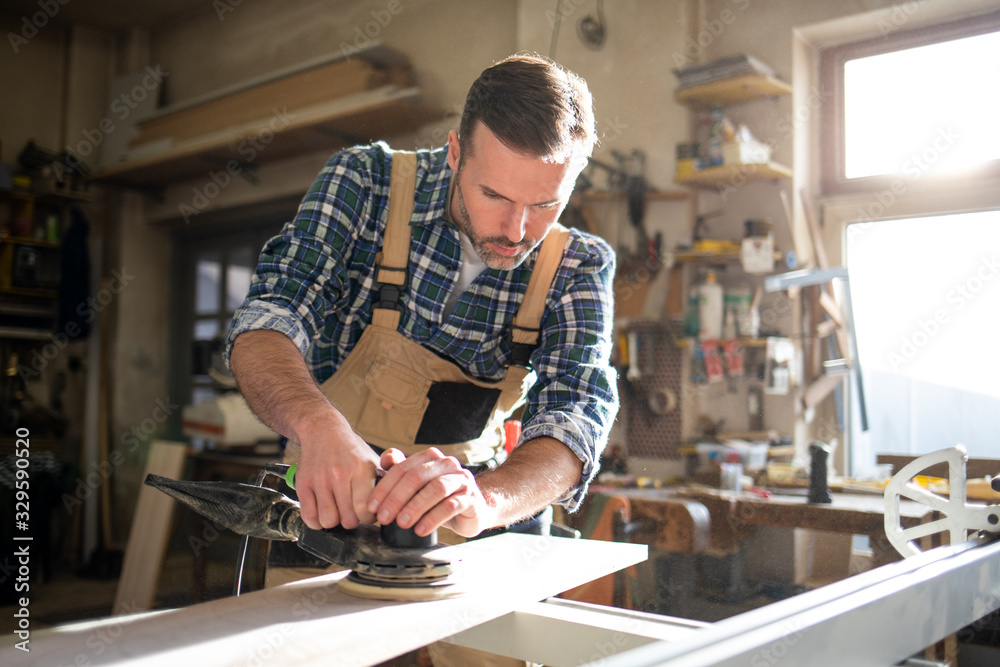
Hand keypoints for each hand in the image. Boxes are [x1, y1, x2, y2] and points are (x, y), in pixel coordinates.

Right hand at [294, 421, 381, 530]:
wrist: (323, 432)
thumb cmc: (352, 452)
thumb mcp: (375, 460)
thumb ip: (391, 478)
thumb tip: (402, 496)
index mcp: (361, 468)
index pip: (365, 508)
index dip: (368, 517)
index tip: (368, 513)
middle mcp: (340, 473)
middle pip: (348, 519)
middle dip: (353, 520)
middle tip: (353, 510)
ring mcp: (319, 479)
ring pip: (328, 521)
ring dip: (335, 520)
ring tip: (338, 509)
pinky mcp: (303, 484)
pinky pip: (310, 517)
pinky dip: (317, 521)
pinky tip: (323, 510)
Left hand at [367, 448, 498, 537]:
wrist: (475, 509)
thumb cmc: (442, 497)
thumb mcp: (419, 485)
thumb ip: (401, 470)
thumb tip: (386, 459)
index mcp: (431, 457)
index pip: (402, 468)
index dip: (384, 488)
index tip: (372, 507)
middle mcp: (447, 464)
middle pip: (417, 477)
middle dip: (396, 498)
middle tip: (384, 518)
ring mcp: (461, 479)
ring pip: (435, 489)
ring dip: (415, 507)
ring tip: (402, 524)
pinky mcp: (471, 497)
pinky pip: (450, 506)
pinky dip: (432, 518)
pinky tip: (420, 530)